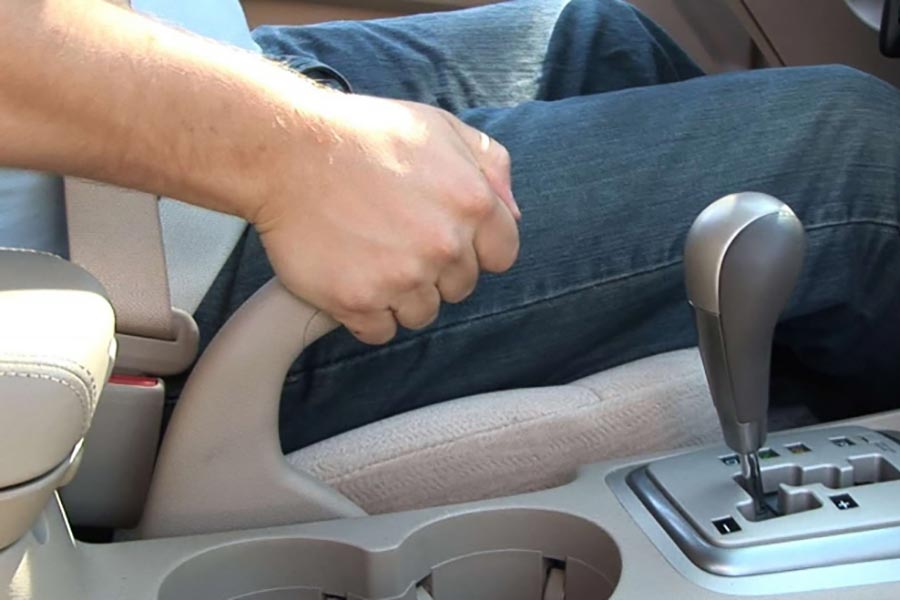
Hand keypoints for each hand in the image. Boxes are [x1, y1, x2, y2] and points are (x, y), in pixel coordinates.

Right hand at [254, 92, 520, 343]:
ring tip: (370, 256)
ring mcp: (401, 278)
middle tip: (395, 238)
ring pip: (421, 314)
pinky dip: (367, 314)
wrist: (285, 152)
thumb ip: (490, 166)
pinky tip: (351, 278)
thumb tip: (512, 214)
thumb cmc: (362, 134)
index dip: (473, 247)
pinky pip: (380, 330)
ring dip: (400, 295)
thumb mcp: (439, 126)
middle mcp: (444, 246)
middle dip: (435, 270)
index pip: (501, 256)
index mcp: (472, 203)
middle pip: (459, 288)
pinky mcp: (358, 302)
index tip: (443, 237)